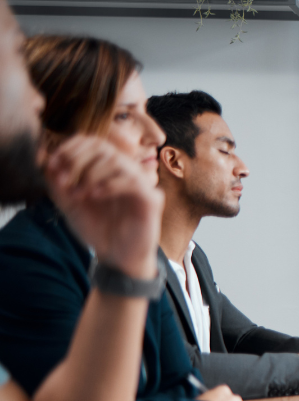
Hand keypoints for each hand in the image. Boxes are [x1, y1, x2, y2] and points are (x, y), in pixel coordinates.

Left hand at [43, 135, 162, 278]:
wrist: (116, 258)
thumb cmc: (98, 231)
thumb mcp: (69, 204)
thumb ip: (57, 182)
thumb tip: (43, 157)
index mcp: (108, 170)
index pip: (92, 142)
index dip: (70, 148)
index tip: (52, 166)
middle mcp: (126, 172)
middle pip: (104, 147)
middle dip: (78, 161)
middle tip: (64, 182)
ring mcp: (141, 184)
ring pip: (117, 161)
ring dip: (91, 174)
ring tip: (78, 194)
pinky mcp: (152, 199)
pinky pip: (133, 181)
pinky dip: (109, 185)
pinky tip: (95, 196)